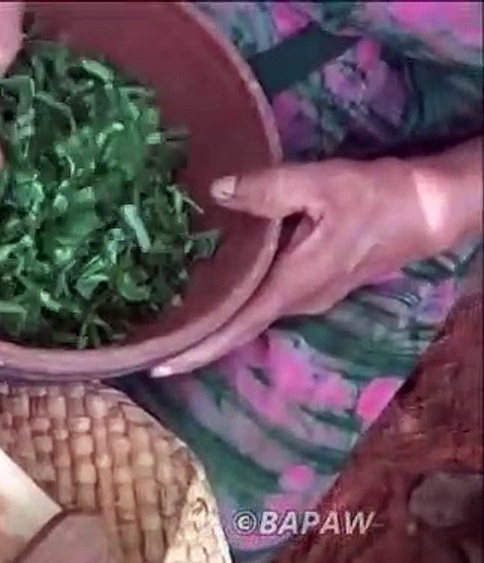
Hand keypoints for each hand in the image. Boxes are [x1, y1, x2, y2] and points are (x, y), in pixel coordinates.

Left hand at [152, 154, 472, 377]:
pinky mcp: (311, 282)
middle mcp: (297, 301)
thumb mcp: (323, 184)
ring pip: (248, 314)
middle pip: (236, 328)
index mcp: (294, 286)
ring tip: (164, 317)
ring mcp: (306, 296)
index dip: (197, 348)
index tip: (159, 364)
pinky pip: (261, 298)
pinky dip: (231, 300)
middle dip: (193, 339)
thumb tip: (215, 190)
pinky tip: (207, 286)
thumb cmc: (379, 198)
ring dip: (211, 319)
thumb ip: (268, 189)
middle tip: (145, 341)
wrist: (431, 209)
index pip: (236, 327)